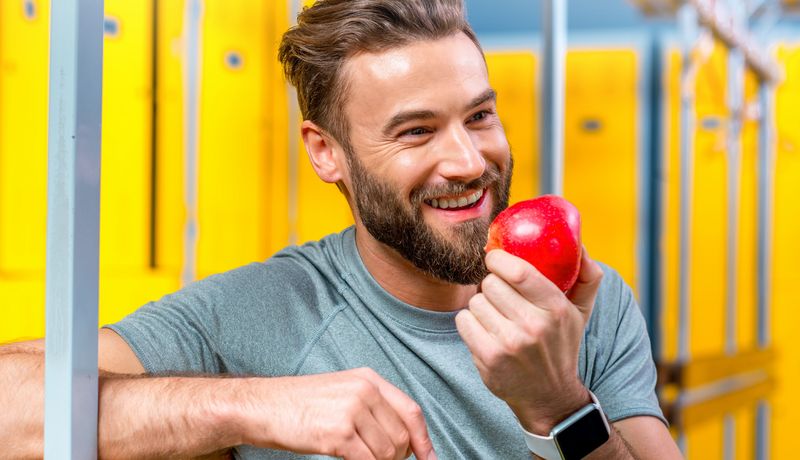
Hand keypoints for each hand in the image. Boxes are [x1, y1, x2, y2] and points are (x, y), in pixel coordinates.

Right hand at [239, 367, 436, 459]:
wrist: (263, 407)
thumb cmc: (300, 405)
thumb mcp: (342, 393)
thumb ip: (373, 409)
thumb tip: (404, 441)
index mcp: (369, 379)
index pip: (411, 411)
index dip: (424, 440)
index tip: (430, 459)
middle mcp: (364, 391)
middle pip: (402, 436)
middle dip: (397, 458)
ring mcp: (352, 411)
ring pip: (388, 453)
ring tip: (360, 459)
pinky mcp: (339, 434)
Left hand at [455, 247, 603, 433]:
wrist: (549, 396)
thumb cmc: (560, 345)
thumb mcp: (580, 313)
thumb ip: (587, 277)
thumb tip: (582, 246)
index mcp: (556, 309)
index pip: (519, 271)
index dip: (499, 259)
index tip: (495, 258)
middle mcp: (534, 326)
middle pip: (491, 283)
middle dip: (491, 285)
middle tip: (499, 295)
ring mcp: (510, 343)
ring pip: (475, 302)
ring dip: (481, 306)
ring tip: (496, 317)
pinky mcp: (489, 358)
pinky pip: (463, 321)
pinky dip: (469, 323)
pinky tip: (484, 331)